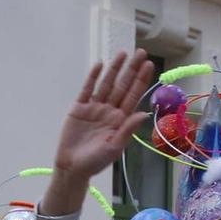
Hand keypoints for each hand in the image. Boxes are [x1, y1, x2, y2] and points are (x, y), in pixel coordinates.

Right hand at [44, 50, 154, 214]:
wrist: (72, 167)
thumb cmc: (95, 162)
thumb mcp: (114, 148)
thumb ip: (128, 130)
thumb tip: (144, 113)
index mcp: (120, 120)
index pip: (133, 96)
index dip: (141, 80)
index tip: (148, 65)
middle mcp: (109, 110)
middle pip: (122, 86)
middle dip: (131, 69)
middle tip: (140, 52)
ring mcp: (94, 107)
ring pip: (106, 84)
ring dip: (114, 69)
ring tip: (122, 53)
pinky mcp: (79, 107)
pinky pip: (87, 89)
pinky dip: (93, 77)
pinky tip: (100, 65)